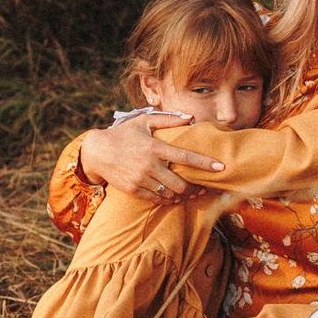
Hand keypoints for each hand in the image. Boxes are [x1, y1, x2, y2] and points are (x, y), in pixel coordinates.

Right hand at [79, 112, 223, 202]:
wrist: (97, 151)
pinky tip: (173, 197)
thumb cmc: (123, 134)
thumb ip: (168, 119)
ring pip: (169, 193)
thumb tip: (191, 117)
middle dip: (194, 188)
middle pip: (180, 183)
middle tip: (202, 188)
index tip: (220, 167)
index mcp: (154, 147)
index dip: (205, 163)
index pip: (185, 156)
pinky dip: (167, 200)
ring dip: (182, 195)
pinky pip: (156, 199)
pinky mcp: (133, 189)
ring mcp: (140, 179)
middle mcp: (148, 165)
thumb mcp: (144, 121)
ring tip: (189, 193)